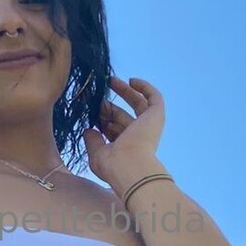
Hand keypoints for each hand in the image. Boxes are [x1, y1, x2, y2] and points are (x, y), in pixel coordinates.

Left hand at [82, 75, 167, 192]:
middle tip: (95, 95)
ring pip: (137, 104)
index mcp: (125, 147)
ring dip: (125, 92)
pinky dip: (145, 88)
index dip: (102, 118)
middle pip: (123, 116)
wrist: (130, 165)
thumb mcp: (97, 154)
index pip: (113, 129)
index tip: (89, 110)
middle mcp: (138, 136)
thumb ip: (93, 141)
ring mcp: (148, 126)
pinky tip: (131, 80)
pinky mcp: (156, 115)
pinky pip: (154, 97)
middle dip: (109, 106)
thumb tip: (88, 130)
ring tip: (110, 80)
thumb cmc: (113, 165)